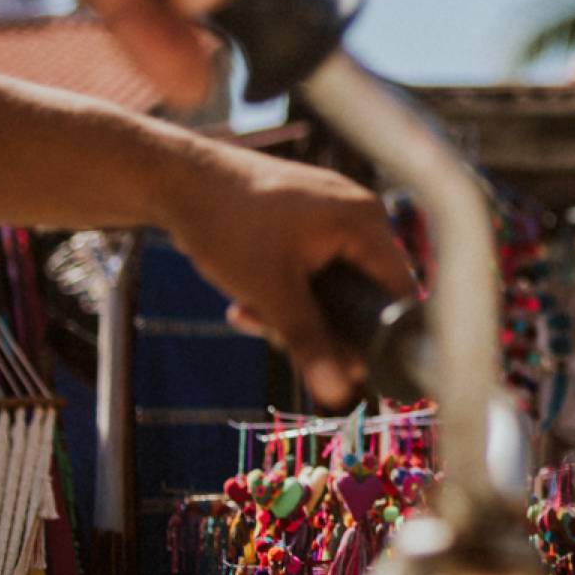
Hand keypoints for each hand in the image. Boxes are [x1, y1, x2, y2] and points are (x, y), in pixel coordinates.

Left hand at [163, 145, 416, 406]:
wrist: (174, 178)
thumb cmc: (225, 226)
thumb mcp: (270, 294)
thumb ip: (310, 344)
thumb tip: (340, 395)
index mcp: (364, 222)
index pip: (399, 291)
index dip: (380, 333)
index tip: (354, 365)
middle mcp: (358, 211)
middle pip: (362, 291)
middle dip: (318, 324)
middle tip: (277, 336)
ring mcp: (332, 209)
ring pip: (331, 282)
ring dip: (293, 310)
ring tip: (248, 313)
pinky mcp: (307, 213)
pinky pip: (313, 263)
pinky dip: (284, 287)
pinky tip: (245, 301)